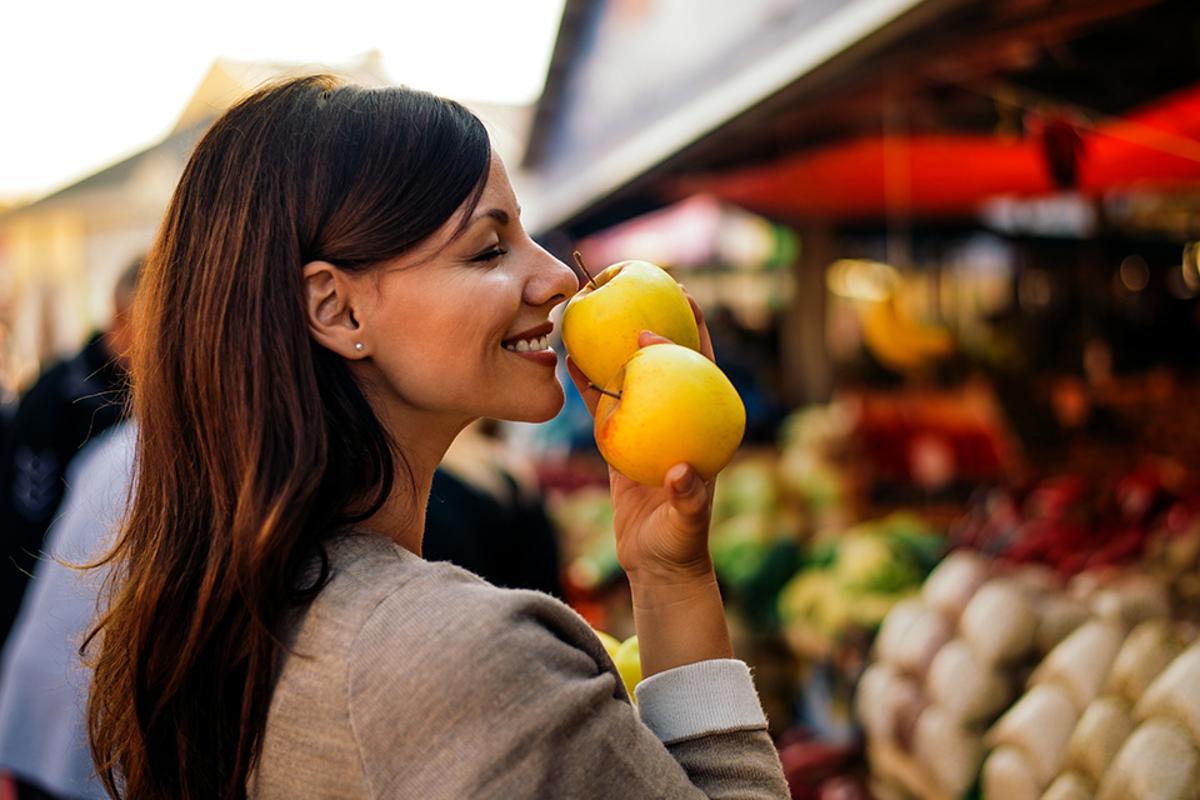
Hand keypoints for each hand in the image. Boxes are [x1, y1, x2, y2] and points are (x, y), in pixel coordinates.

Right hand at [566, 294, 717, 582]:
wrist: (654, 566)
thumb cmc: (679, 544)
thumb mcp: (686, 523)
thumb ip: (689, 499)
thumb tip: (684, 472)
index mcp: (701, 426)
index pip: (705, 369)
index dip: (699, 332)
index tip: (687, 299)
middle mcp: (676, 418)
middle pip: (667, 360)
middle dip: (655, 322)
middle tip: (637, 289)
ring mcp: (646, 427)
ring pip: (631, 375)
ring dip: (614, 346)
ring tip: (598, 313)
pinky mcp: (618, 442)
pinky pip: (602, 404)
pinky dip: (588, 382)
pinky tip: (571, 357)